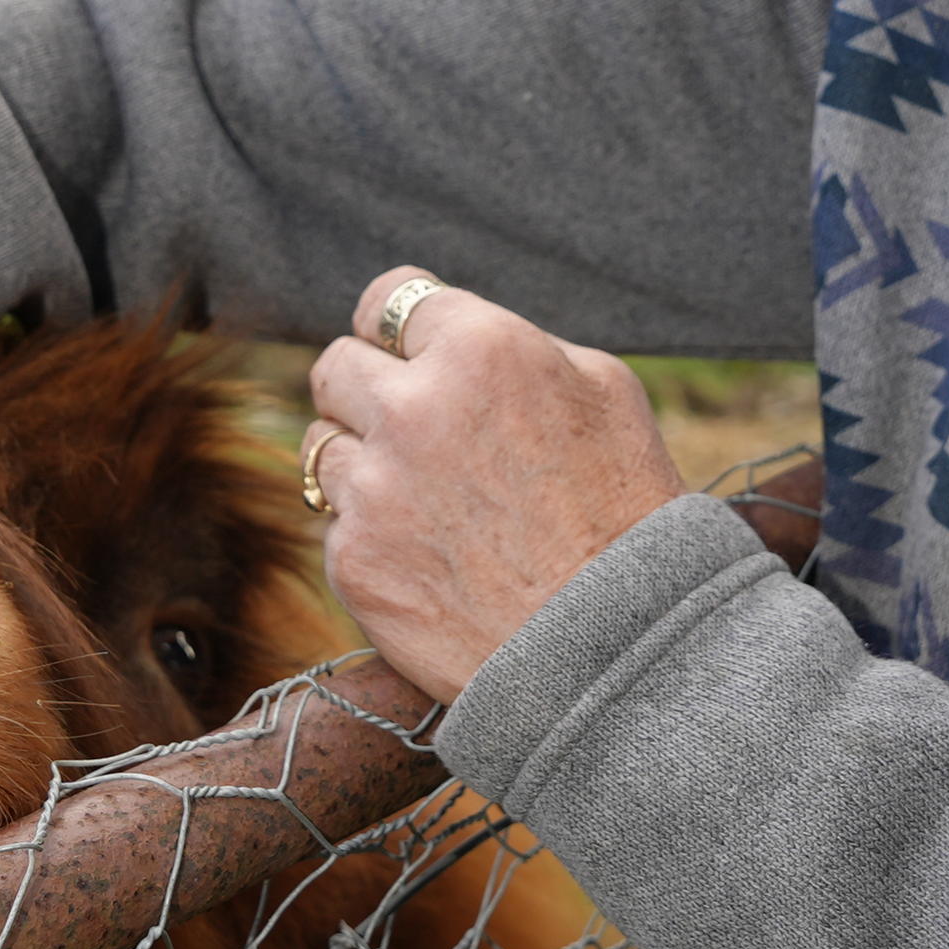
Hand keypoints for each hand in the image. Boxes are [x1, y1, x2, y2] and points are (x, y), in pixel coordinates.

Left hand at [300, 268, 685, 704]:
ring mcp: (374, 486)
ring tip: (426, 502)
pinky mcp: (352, 559)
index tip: (405, 353)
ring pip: (320, 446)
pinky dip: (370, 535)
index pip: (390, 298)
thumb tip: (454, 337)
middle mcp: (415, 406)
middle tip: (409, 427)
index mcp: (483, 348)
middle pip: (335, 365)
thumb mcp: (607, 392)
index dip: (399, 329)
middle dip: (367, 389)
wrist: (614, 650)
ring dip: (362, 463)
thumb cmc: (628, 514)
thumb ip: (519, 344)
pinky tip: (429, 559)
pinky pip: (335, 524)